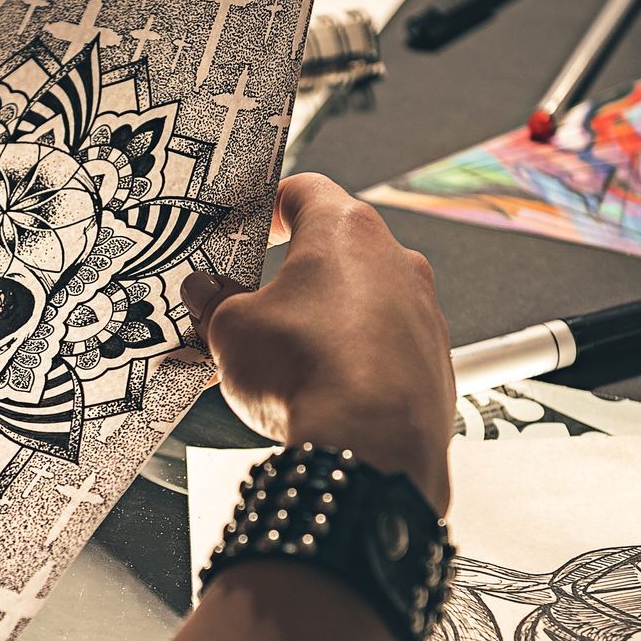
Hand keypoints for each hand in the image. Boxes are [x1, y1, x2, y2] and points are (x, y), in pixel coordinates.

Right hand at [181, 174, 454, 510]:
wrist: (371, 449)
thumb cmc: (308, 375)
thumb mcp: (231, 331)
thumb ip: (215, 304)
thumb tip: (205, 295)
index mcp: (346, 231)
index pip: (304, 191)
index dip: (270, 205)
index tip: (252, 225)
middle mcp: (397, 262)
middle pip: (339, 250)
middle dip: (296, 275)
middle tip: (256, 305)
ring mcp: (424, 313)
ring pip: (368, 300)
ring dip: (330, 319)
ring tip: (287, 359)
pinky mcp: (436, 363)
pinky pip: (389, 347)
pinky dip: (360, 359)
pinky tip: (326, 390)